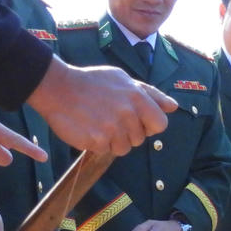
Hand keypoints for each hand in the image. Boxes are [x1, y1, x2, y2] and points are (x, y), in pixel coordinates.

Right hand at [26, 57, 173, 155]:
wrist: (57, 87)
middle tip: (109, 117)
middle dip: (128, 133)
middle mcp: (128, 114)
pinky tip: (88, 128)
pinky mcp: (96, 141)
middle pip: (140, 139)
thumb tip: (173, 107)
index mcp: (137, 98)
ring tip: (98, 122)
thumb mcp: (124, 80)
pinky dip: (97, 143)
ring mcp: (112, 129)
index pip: (160, 124)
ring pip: (123, 148)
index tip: (136, 120)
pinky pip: (105, 150)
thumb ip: (151, 95)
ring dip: (112, 140)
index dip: (149, 125)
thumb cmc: (92, 82)